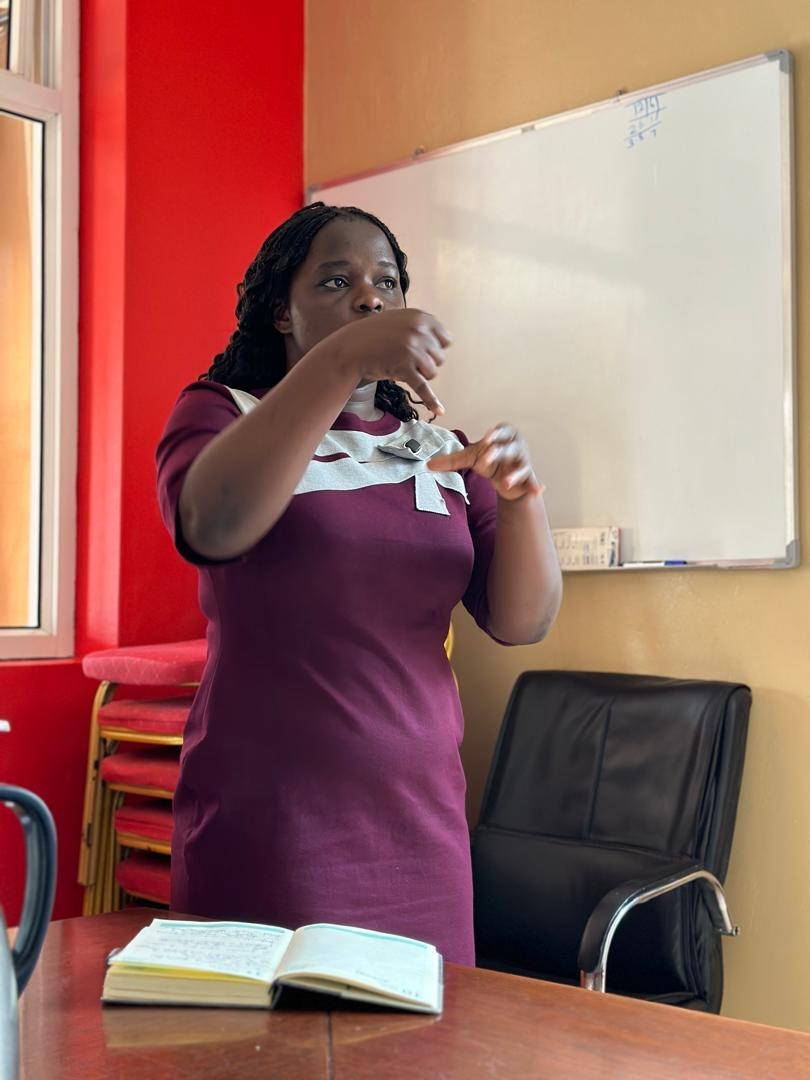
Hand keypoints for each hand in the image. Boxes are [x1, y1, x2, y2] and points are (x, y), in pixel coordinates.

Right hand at [325, 309, 451, 415]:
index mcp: (421, 318)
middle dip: (425, 362)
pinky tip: (439, 411)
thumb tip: (446, 341)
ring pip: (432, 373)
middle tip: (404, 356)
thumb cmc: (375, 336)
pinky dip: (431, 401)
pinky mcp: (405, 369)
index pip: (446, 340)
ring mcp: (413, 350)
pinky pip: (423, 388)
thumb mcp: (400, 320)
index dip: (434, 348)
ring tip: (399, 365)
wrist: (351, 348)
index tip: (421, 349)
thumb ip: (422, 326)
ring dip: (418, 374)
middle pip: (440, 358)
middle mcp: (419, 332)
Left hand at [428, 424, 543, 500]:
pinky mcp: (528, 478)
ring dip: (513, 474)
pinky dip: (535, 487)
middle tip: (484, 460)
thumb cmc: (490, 460)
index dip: (493, 435)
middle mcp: (516, 446)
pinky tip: (538, 492)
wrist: (505, 477)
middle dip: (496, 454)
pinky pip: (531, 482)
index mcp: (504, 434)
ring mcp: (523, 462)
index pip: (499, 432)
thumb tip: (427, 465)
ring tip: (505, 483)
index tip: (486, 438)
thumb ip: (451, 460)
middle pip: (506, 449)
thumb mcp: (471, 457)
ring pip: (519, 467)